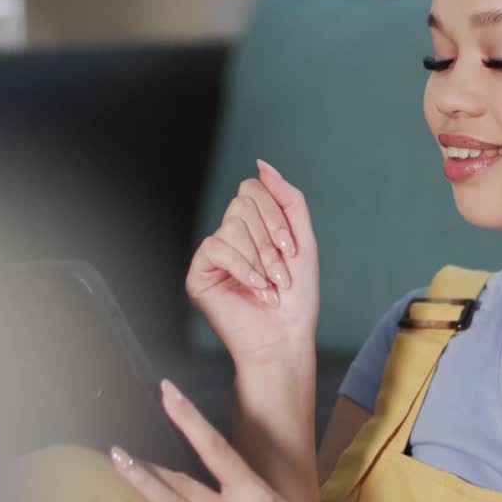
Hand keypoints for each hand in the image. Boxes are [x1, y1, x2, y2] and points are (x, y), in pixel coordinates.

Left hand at [110, 379, 353, 501]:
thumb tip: (217, 476)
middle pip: (182, 486)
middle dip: (147, 467)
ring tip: (120, 471)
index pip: (215, 447)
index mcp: (258, 496)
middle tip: (116, 450)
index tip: (166, 391)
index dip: (187, 418)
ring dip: (144, 492)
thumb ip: (248, 495)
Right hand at [185, 160, 319, 365]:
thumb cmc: (297, 297)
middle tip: (282, 274)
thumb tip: (262, 164)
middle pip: (241, 204)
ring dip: (260, 259)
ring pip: (231, 226)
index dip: (274, 214)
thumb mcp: (302, 241)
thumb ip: (288, 199)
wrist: (285, 338)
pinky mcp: (199, 273)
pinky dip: (243, 268)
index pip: (253, 189)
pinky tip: (255, 289)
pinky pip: (216, 248)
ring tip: (270, 287)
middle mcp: (230, 235)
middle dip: (269, 239)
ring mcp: (213, 254)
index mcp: (253, 225)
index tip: (291, 248)